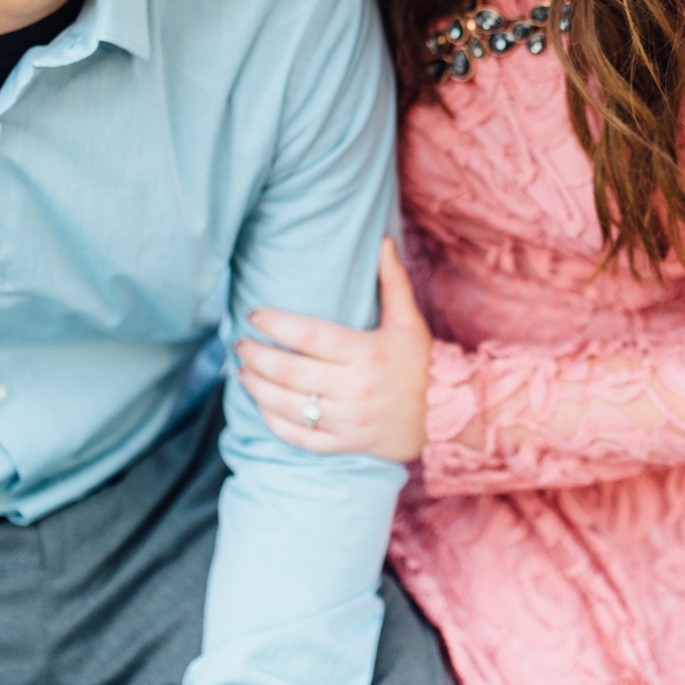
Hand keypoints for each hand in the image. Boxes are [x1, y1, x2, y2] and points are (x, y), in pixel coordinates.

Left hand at [235, 238, 431, 461]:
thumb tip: (383, 240)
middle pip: (290, 372)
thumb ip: (393, 280)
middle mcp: (355, 388)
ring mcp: (348, 420)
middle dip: (257, 356)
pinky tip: (261, 405)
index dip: (276, 324)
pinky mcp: (345, 444)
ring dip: (257, 388)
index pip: (309, 336)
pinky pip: (300, 437)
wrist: (444, 418)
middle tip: (239, 343)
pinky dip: (274, 422)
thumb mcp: (409, 320)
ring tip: (241, 371)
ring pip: (289, 405)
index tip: (253, 315)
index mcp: (367, 354)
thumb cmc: (421, 363)